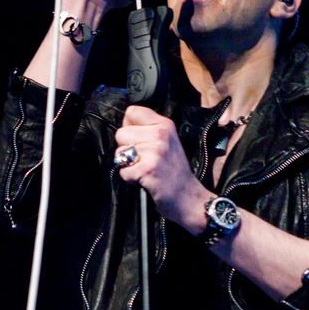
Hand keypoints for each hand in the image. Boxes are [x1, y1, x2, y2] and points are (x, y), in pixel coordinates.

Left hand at [114, 105, 209, 227]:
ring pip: (120, 152)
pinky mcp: (147, 169)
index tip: (138, 140)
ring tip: (144, 169)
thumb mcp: (169, 142)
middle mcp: (160, 134)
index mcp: (165, 125)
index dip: (129, 127)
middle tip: (143, 159)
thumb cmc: (176, 173)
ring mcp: (154, 151)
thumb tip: (126, 127)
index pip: (132, 112)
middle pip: (121, 133)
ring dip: (127, 164)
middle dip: (126, 148)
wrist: (189, 198)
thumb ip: (150, 131)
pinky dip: (130, 179)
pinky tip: (144, 179)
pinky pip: (123, 170)